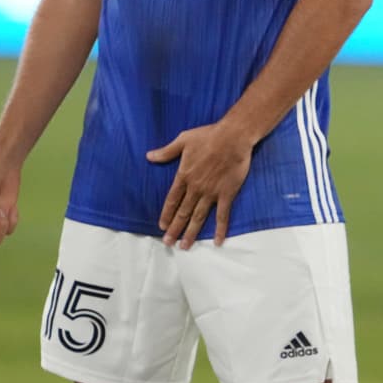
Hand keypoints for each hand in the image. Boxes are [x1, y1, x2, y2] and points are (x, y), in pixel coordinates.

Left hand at [147, 121, 253, 247]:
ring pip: (199, 217)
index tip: (162, 226)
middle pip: (183, 213)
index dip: (166, 214)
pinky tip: (218, 241)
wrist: (233, 137)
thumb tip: (149, 156)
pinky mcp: (227, 194)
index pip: (172, 200)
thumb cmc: (209, 136)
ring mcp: (211, 193)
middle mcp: (195, 188)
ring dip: (191, 233)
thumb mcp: (184, 140)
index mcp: (184, 176)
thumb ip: (166, 151)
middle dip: (175, 229)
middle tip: (168, 243)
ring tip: (184, 246)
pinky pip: (222, 215)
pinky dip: (220, 229)